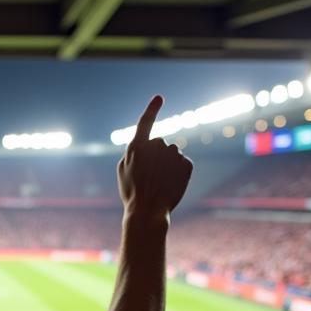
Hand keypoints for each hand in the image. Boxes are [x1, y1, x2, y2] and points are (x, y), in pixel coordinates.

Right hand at [117, 95, 192, 219]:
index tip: (159, 97)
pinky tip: (170, 185)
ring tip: (160, 183)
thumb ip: (133, 152)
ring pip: (173, 153)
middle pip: (160, 143)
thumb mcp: (123, 171)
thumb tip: (146, 142)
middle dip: (156, 155)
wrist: (148, 212)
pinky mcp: (187, 164)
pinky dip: (178, 173)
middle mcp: (157, 146)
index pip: (146, 122)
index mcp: (138, 146)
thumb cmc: (132, 193)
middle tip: (149, 176)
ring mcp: (173, 154)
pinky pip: (183, 163)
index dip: (152, 109)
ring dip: (168, 164)